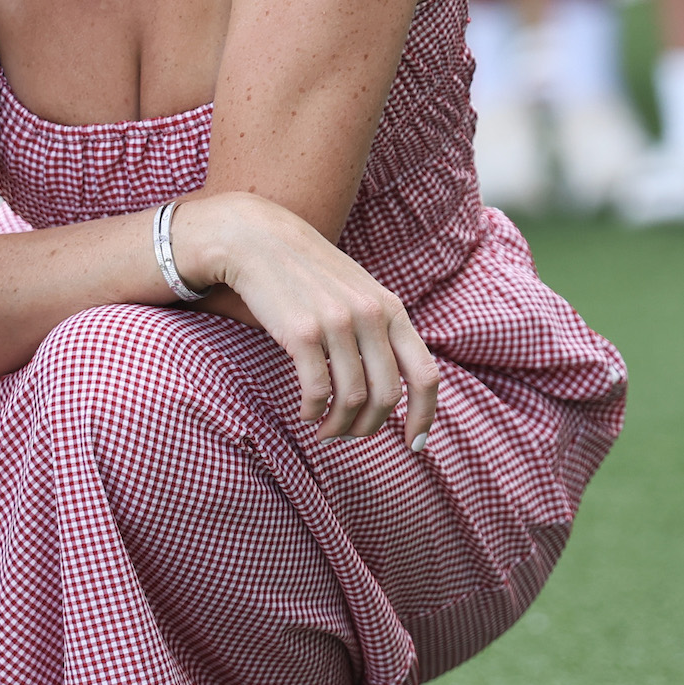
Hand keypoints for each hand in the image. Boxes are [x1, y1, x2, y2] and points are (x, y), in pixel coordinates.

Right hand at [175, 193, 438, 450]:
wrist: (257, 239)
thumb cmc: (308, 272)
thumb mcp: (358, 291)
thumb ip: (382, 328)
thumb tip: (397, 382)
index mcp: (391, 309)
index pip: (426, 375)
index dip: (424, 417)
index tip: (413, 444)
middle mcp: (371, 315)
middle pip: (387, 396)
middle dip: (369, 427)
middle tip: (349, 437)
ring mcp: (338, 323)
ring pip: (352, 399)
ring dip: (338, 427)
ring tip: (324, 431)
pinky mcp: (302, 332)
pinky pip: (317, 390)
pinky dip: (313, 411)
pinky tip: (306, 413)